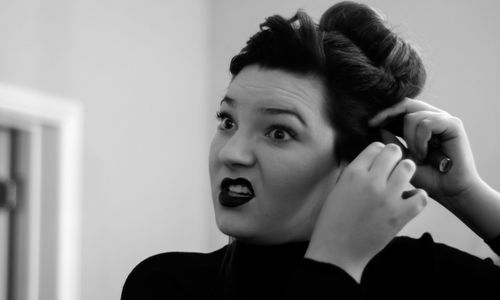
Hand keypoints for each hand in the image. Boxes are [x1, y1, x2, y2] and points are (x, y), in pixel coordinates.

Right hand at [305, 142, 426, 281]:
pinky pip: (421, 196)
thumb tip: (371, 161)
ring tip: (400, 183)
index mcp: (353, 173)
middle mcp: (371, 180)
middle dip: (395, 158)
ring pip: (408, 168)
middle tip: (393, 169)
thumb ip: (355, 173)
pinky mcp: (400, 215)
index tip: (380, 162)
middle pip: (394, 152)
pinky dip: (418, 196)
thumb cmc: (333, 221)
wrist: (337, 251)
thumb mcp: (338, 189)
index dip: (380, 153)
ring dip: (406, 173)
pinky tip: (409, 200)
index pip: (375, 147)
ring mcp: (387, 197)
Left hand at [369, 98, 481, 204]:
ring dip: (408, 137)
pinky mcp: (453, 124)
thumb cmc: (428, 177)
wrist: (450, 191)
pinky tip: (423, 153)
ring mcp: (444, 119)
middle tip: (374, 124)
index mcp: (421, 124)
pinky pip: (427, 123)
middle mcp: (433, 117)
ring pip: (413, 116)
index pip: (400, 109)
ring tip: (415, 155)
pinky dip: (420, 139)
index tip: (369, 124)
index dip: (384, 113)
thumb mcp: (403, 159)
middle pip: (406, 104)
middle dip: (387, 114)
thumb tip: (380, 128)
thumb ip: (393, 143)